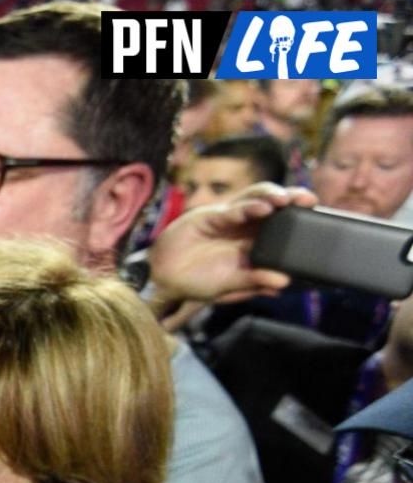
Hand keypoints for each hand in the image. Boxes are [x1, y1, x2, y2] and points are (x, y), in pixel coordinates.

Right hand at [147, 183, 316, 307]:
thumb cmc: (198, 281)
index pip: (284, 225)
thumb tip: (282, 283)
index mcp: (256, 243)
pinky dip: (247, 207)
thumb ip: (254, 282)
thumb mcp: (229, 286)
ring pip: (256, 198)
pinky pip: (232, 208)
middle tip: (308, 199)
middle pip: (274, 204)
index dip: (300, 217)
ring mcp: (229, 219)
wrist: (165, 280)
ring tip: (284, 200)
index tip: (317, 216)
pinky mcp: (210, 216)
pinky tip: (261, 209)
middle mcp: (246, 227)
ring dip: (272, 195)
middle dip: (292, 198)